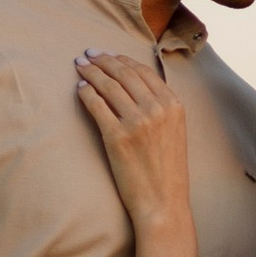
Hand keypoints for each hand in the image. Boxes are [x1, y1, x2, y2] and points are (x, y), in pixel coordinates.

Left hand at [74, 45, 188, 229]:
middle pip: (124, 74)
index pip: (143, 72)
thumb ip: (161, 108)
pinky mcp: (117, 137)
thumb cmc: (167, 172)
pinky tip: (80, 88)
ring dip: (91, 72)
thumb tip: (137, 88)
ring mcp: (137, 122)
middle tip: (88, 54)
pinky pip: (97, 106)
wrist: (163, 202)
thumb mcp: (174, 133)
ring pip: (108, 86)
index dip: (122, 60)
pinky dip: (86, 93)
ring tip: (80, 66)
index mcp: (173, 105)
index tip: (108, 55)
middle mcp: (157, 109)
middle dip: (103, 60)